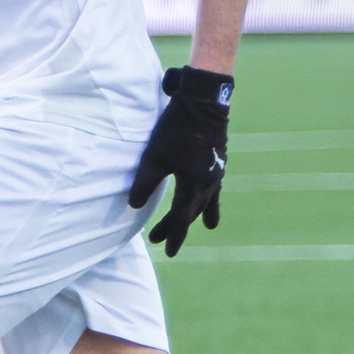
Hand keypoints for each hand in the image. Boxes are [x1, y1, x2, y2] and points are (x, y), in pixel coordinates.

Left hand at [129, 66, 232, 254]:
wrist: (204, 102)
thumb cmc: (176, 128)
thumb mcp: (154, 156)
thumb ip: (144, 183)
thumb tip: (134, 206)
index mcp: (194, 185)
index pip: (182, 218)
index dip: (173, 235)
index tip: (168, 252)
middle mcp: (209, 183)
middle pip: (192, 211)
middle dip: (176, 226)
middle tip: (158, 239)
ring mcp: (217, 172)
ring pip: (206, 200)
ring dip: (197, 213)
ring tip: (208, 226)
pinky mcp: (219, 161)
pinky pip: (216, 186)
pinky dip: (213, 197)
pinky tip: (213, 197)